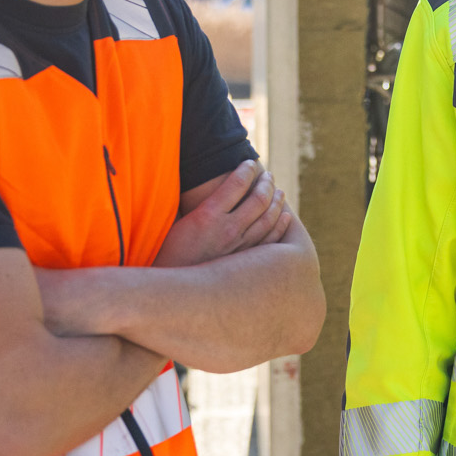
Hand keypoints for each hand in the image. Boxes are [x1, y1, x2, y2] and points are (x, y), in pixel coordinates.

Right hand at [157, 161, 292, 267]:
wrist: (172, 292)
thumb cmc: (170, 254)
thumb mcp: (178, 223)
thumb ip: (200, 205)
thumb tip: (210, 187)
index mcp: (207, 215)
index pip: (237, 183)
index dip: (246, 169)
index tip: (249, 163)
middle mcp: (228, 229)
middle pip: (258, 199)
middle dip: (266, 183)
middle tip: (268, 176)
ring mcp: (240, 247)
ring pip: (268, 218)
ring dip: (276, 201)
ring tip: (279, 191)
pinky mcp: (247, 261)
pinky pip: (270, 240)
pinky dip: (280, 225)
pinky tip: (285, 217)